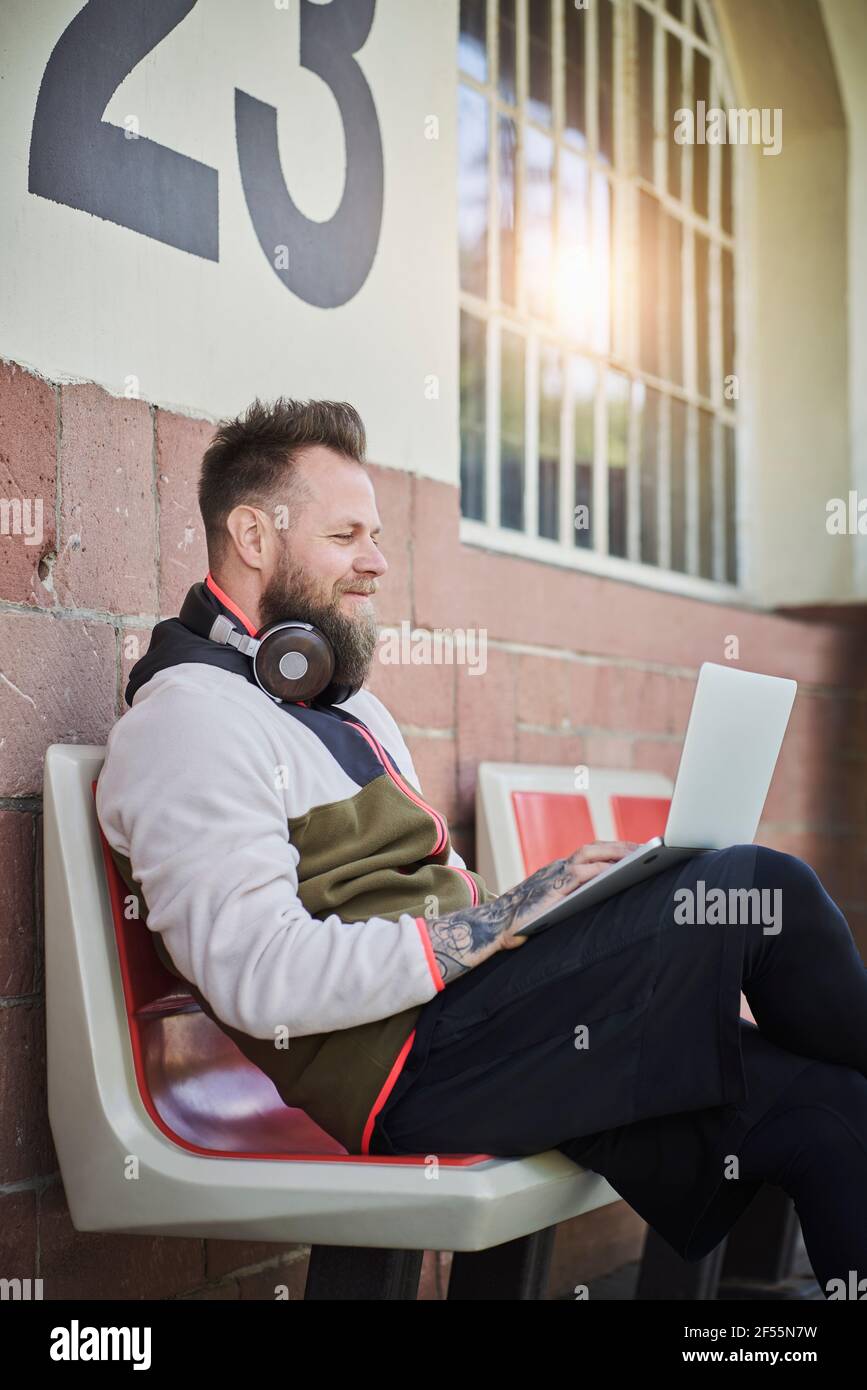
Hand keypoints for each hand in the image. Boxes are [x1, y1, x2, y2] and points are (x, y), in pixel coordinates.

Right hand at [497, 841, 640, 951]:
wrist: (492, 928)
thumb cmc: (520, 924)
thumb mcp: (550, 909)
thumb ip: (569, 903)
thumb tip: (600, 906)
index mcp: (557, 873)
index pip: (589, 855)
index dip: (612, 850)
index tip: (634, 851)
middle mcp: (556, 869)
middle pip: (593, 848)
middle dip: (620, 846)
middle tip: (647, 848)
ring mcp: (554, 875)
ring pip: (590, 854)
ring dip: (616, 852)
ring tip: (640, 855)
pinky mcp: (552, 887)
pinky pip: (581, 873)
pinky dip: (601, 869)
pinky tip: (620, 872)